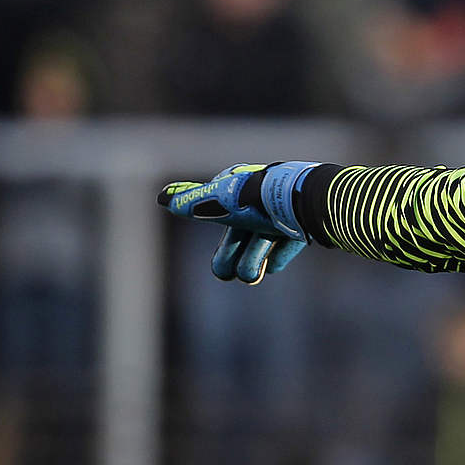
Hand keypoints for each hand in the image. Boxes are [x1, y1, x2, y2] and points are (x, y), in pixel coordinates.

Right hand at [157, 161, 319, 283]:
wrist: (302, 202)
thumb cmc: (255, 200)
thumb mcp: (218, 202)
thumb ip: (192, 202)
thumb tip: (163, 198)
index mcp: (236, 190)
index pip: (216, 214)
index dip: (215, 237)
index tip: (215, 258)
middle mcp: (256, 201)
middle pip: (237, 237)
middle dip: (230, 257)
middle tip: (226, 273)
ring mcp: (280, 214)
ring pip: (260, 244)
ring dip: (252, 261)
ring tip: (252, 274)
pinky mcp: (300, 226)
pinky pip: (285, 246)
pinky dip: (279, 255)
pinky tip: (273, 264)